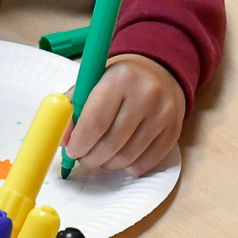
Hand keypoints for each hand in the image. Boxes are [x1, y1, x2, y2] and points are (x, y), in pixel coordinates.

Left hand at [64, 54, 185, 174]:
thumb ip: (75, 107)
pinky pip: (146, 163)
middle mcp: (146, 95)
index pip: (95, 121)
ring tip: (101, 157)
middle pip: (111, 143)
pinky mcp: (174, 131)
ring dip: (108, 164)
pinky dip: (128, 167)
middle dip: (91, 158)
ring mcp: (163, 114)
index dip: (79, 143)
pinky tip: (122, 157)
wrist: (161, 71)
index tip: (71, 151)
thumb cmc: (120, 79)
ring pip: (127, 157)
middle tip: (84, 158)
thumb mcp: (94, 80)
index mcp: (120, 78)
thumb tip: (63, 141)